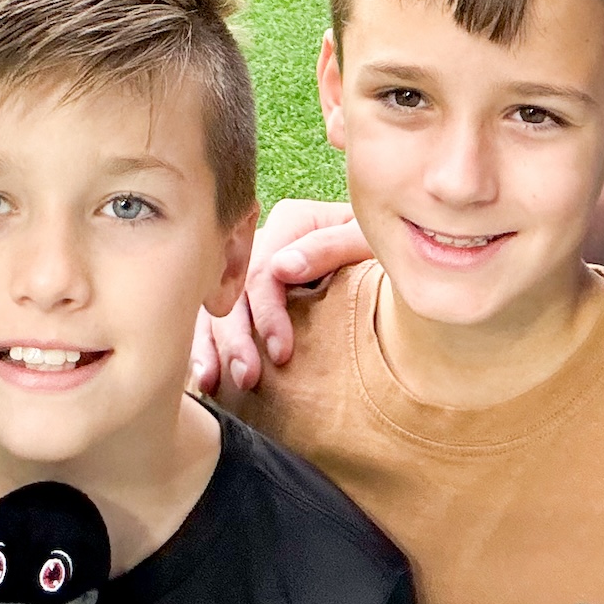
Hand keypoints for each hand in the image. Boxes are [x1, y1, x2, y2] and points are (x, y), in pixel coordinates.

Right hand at [190, 199, 367, 392]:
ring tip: (211, 381)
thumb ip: (331, 246)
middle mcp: (266, 242)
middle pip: (234, 289)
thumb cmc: (386, 248)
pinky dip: (206, 344)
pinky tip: (204, 374)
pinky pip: (216, 317)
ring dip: (212, 344)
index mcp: (292, 222)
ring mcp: (253, 268)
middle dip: (236, 336)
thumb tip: (283, 267)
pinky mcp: (249, 295)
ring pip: (217, 304)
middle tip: (247, 377)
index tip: (282, 354)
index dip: (268, 313)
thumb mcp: (368, 239)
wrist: (399, 255)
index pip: (265, 269)